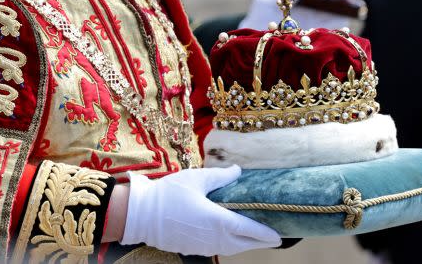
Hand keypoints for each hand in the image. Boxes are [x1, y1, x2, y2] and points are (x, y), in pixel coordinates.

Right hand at [121, 165, 281, 255]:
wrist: (140, 215)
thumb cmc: (169, 194)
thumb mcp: (196, 178)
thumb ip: (221, 176)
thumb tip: (238, 171)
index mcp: (219, 221)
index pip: (250, 230)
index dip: (267, 233)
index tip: (280, 235)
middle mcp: (215, 238)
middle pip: (244, 245)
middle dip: (261, 242)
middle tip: (274, 237)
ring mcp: (204, 246)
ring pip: (232, 249)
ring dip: (245, 244)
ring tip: (254, 237)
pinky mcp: (194, 249)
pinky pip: (219, 249)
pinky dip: (230, 245)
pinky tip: (230, 237)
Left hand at [239, 0, 354, 30]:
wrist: (254, 38)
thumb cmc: (258, 16)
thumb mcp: (263, 2)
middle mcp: (311, 5)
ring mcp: (317, 19)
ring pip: (337, 10)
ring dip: (345, 7)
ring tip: (350, 9)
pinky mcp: (319, 34)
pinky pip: (334, 29)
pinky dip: (342, 27)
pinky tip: (345, 28)